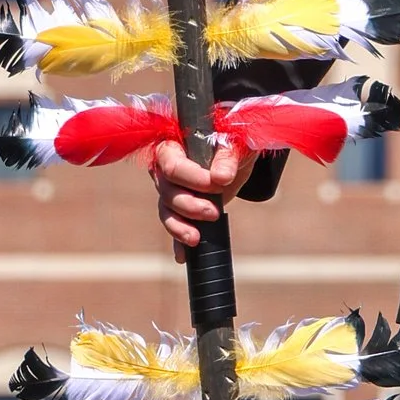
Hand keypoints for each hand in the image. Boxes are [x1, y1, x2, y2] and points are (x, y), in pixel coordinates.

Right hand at [152, 133, 251, 257]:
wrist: (236, 155)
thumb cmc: (231, 141)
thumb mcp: (234, 143)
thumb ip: (227, 156)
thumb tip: (221, 177)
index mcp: (173, 146)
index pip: (172, 165)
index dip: (193, 178)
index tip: (218, 183)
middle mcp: (164, 169)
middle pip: (167, 192)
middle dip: (190, 205)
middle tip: (214, 212)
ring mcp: (169, 191)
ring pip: (167, 211)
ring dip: (181, 227)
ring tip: (196, 239)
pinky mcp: (179, 209)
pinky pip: (174, 226)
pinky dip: (178, 243)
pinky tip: (183, 257)